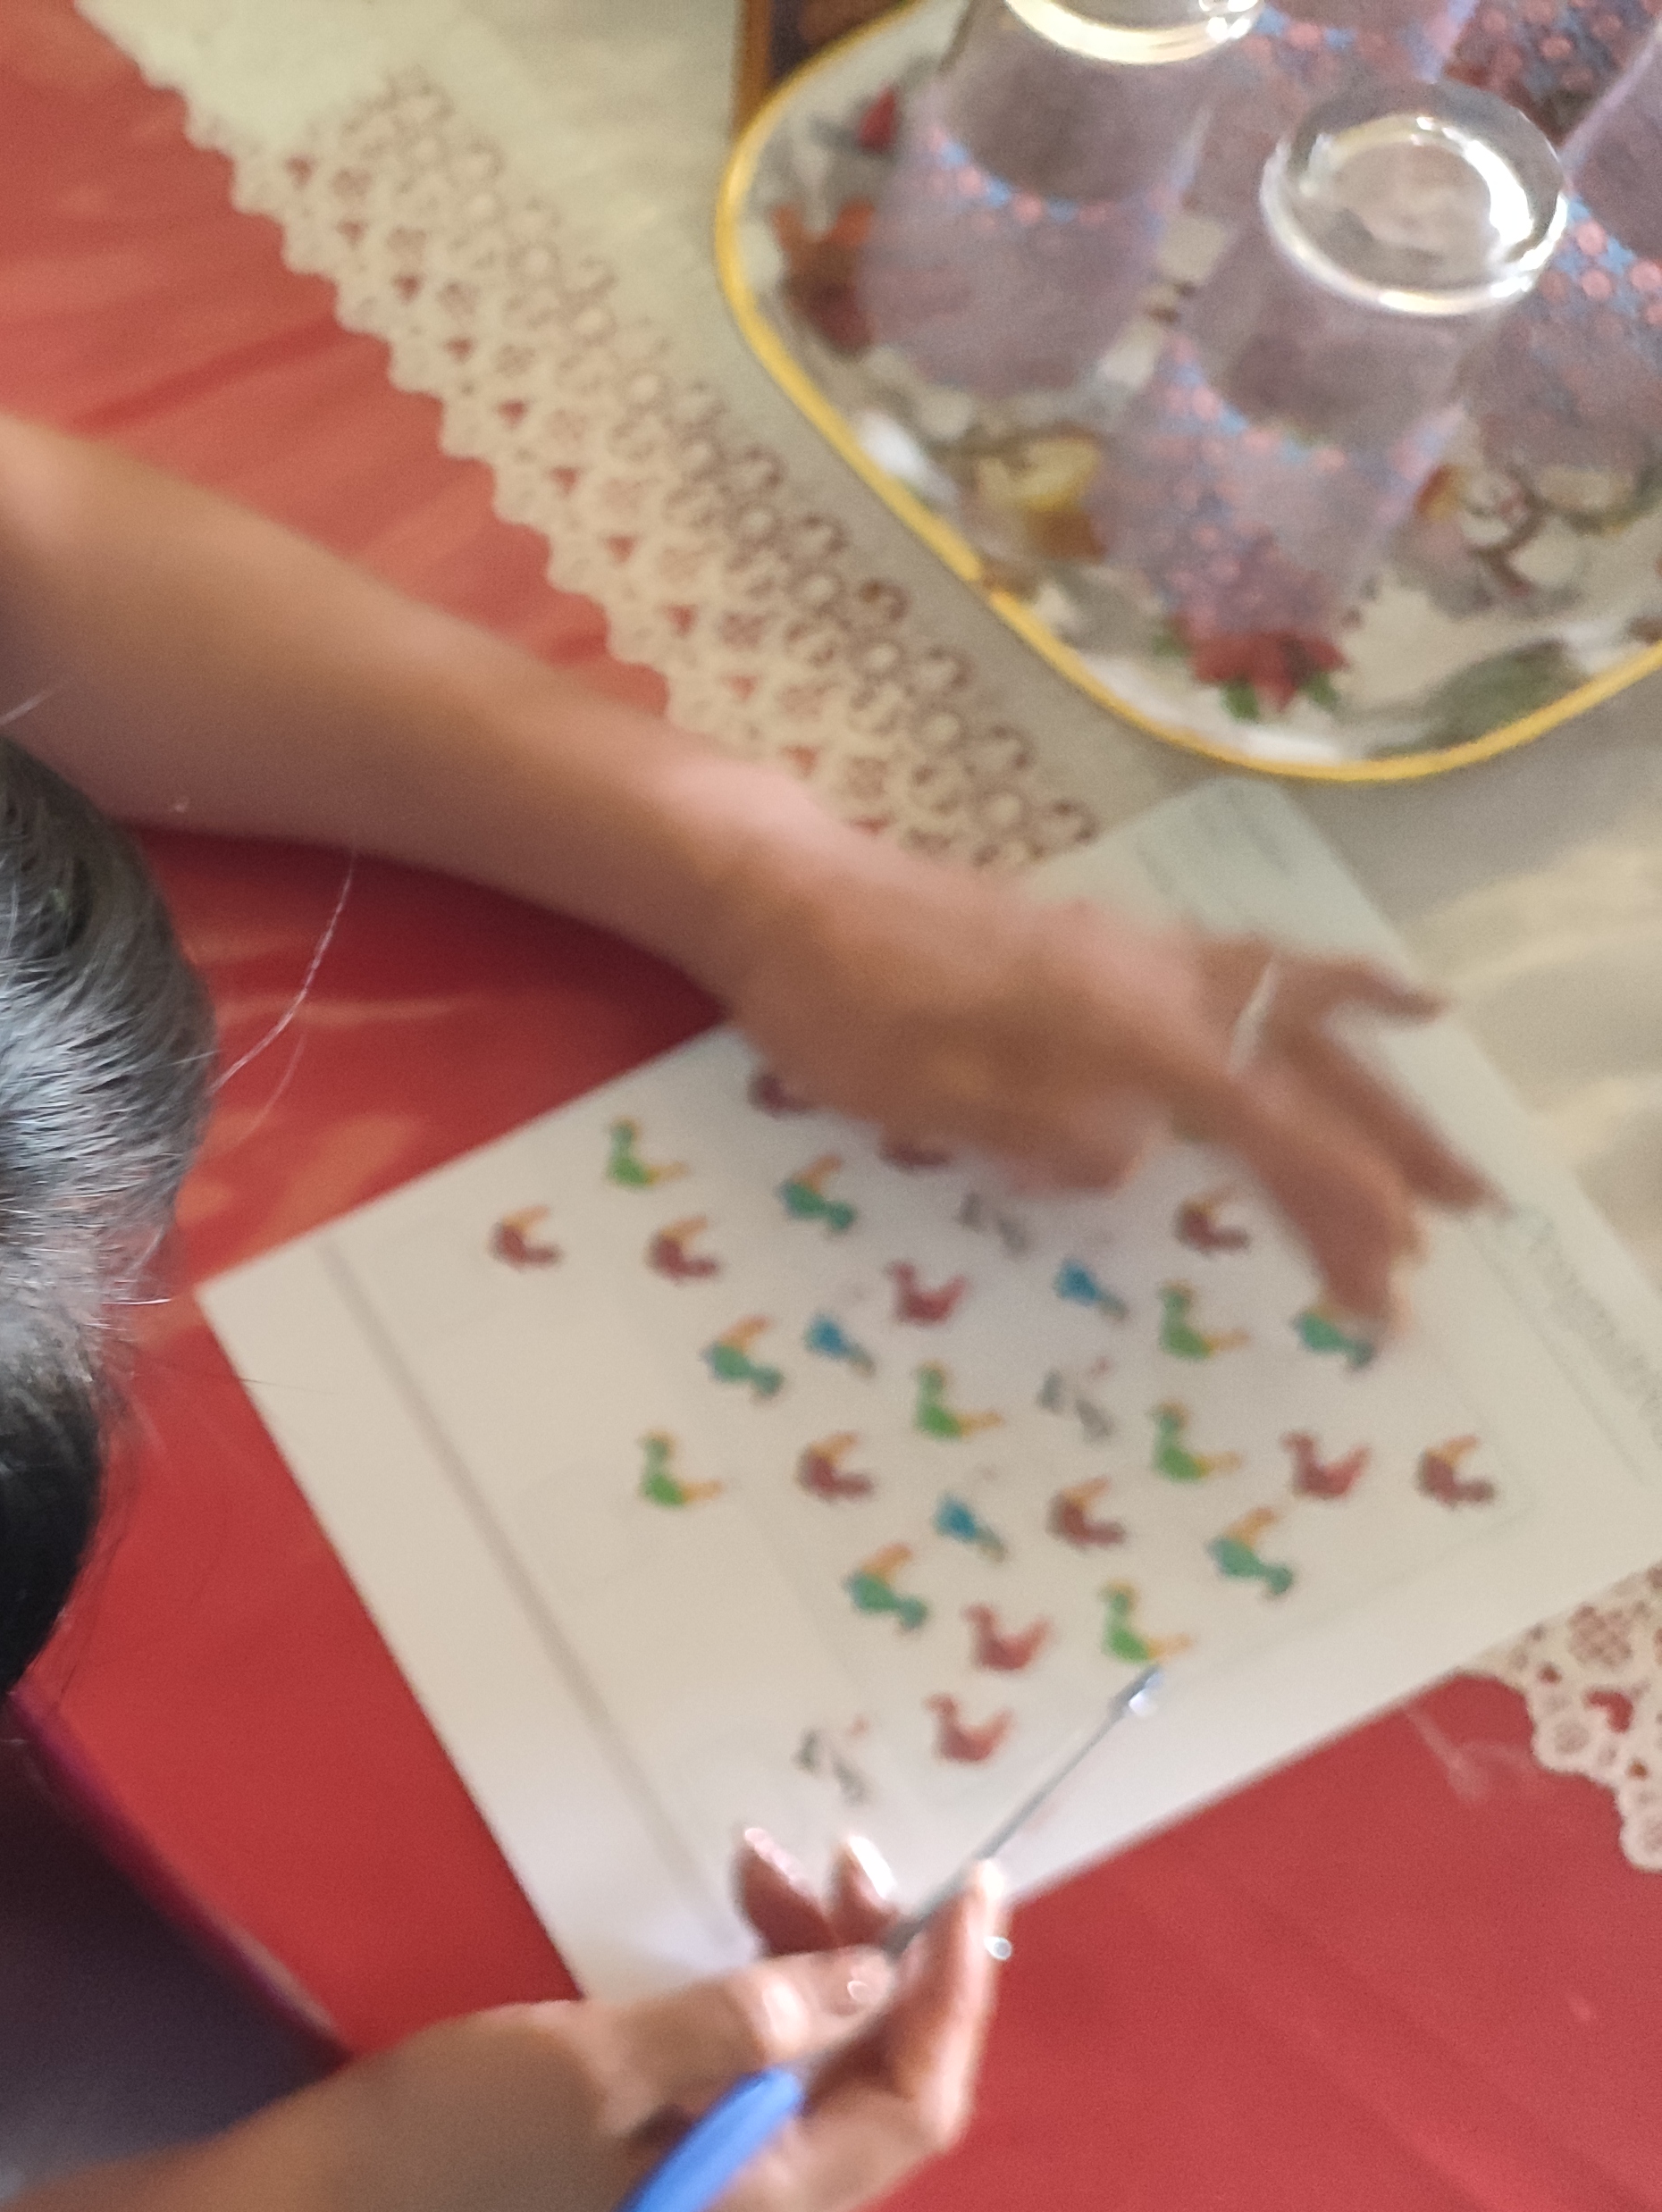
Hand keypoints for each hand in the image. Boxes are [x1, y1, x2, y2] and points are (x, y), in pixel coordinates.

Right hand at [332, 1834, 1002, 2211]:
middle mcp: (777, 2206)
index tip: (968, 1893)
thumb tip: (867, 1978)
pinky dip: (775, 1981)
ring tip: (764, 1862)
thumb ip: (737, 2024)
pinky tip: (744, 1912)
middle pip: (885, 2080)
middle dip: (884, 1959)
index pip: (913, 2106)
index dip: (952, 2001)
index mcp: (768, 2206)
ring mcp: (740, 2177)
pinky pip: (779, 2057)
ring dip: (820, 1956)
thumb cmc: (475, 2119)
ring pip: (832, 2057)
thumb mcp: (599, 2061)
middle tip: (845, 1853)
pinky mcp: (699, 2141)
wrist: (372, 2171)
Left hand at [708, 817, 1485, 1317]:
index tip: (1382, 1281)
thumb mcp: (921, 1097)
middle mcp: (1152, 976)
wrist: (786, 892)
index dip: (1334, 1204)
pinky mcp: (1104, 942)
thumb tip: (1140, 1160)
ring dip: (1375, 1079)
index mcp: (1119, 1025)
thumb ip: (1039, 1131)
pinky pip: (1250, 967)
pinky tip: (1345, 1009)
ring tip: (1438, 1135)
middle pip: (1308, 1065)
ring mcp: (1134, 949)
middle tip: (1464, 1221)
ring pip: (1295, 1010)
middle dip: (1389, 1150)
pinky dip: (1320, 994)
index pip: (1266, 1125)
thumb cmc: (838, 1004)